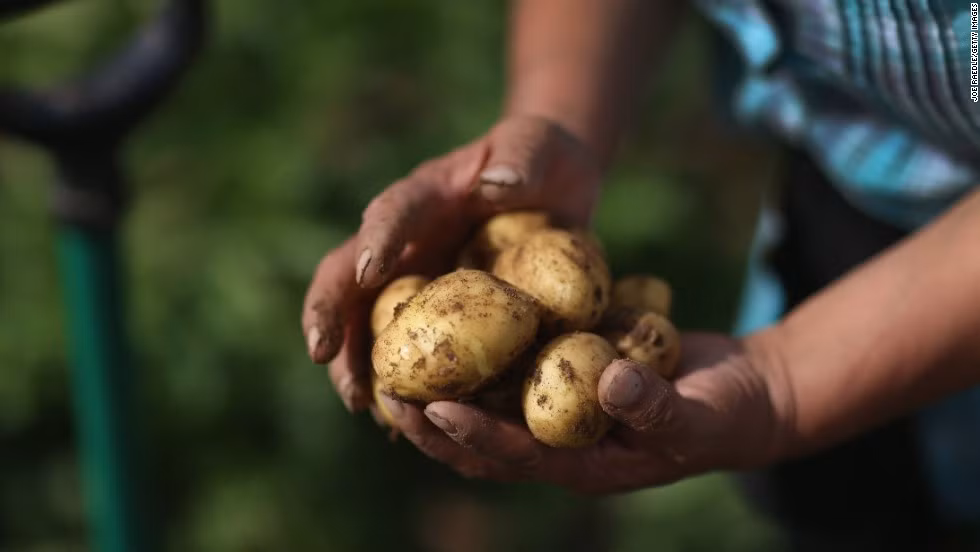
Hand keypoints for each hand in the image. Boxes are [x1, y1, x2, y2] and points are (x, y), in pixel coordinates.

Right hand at [302, 115, 602, 411]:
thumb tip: (496, 182)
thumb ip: (523, 157)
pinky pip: (401, 349)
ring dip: (353, 360)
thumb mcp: (539, 148)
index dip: (378, 240)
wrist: (548, 189)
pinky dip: (393, 381)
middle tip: (321, 354)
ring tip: (358, 403)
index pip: (394, 210)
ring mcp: (410, 278)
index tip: (367, 272)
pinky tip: (397, 423)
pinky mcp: (428, 314)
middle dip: (329, 312)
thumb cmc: (543, 161)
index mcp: (427, 195)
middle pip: (348, 273)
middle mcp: (404, 240)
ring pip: (362, 321)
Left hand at [375, 332, 793, 493]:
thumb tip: (610, 380)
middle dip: (431, 418)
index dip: (470, 433)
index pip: (514, 455)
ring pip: (487, 403)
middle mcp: (560, 442)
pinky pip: (513, 368)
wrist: (744, 393)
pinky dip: (481, 351)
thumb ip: (658, 405)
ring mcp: (559, 411)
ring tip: (397, 355)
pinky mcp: (564, 376)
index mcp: (584, 464)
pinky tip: (451, 318)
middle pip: (480, 437)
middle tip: (382, 386)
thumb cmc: (726, 413)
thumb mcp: (700, 414)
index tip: (427, 405)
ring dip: (444, 383)